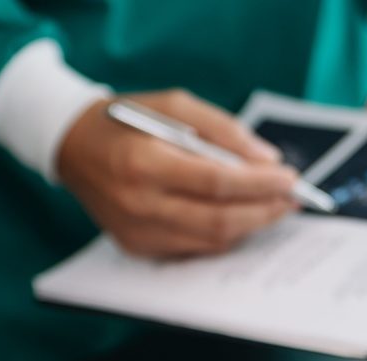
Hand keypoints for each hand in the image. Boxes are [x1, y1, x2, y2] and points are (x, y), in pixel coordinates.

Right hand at [57, 89, 298, 256]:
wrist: (74, 149)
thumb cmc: (127, 121)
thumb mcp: (173, 105)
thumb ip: (222, 130)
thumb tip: (266, 162)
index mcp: (145, 163)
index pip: (216, 183)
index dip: (259, 185)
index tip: (290, 180)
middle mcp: (140, 204)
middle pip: (218, 220)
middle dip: (263, 212)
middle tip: (292, 201)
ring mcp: (139, 233)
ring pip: (210, 241)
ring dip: (249, 226)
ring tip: (273, 208)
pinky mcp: (139, 249)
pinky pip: (194, 249)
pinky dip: (222, 235)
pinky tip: (239, 218)